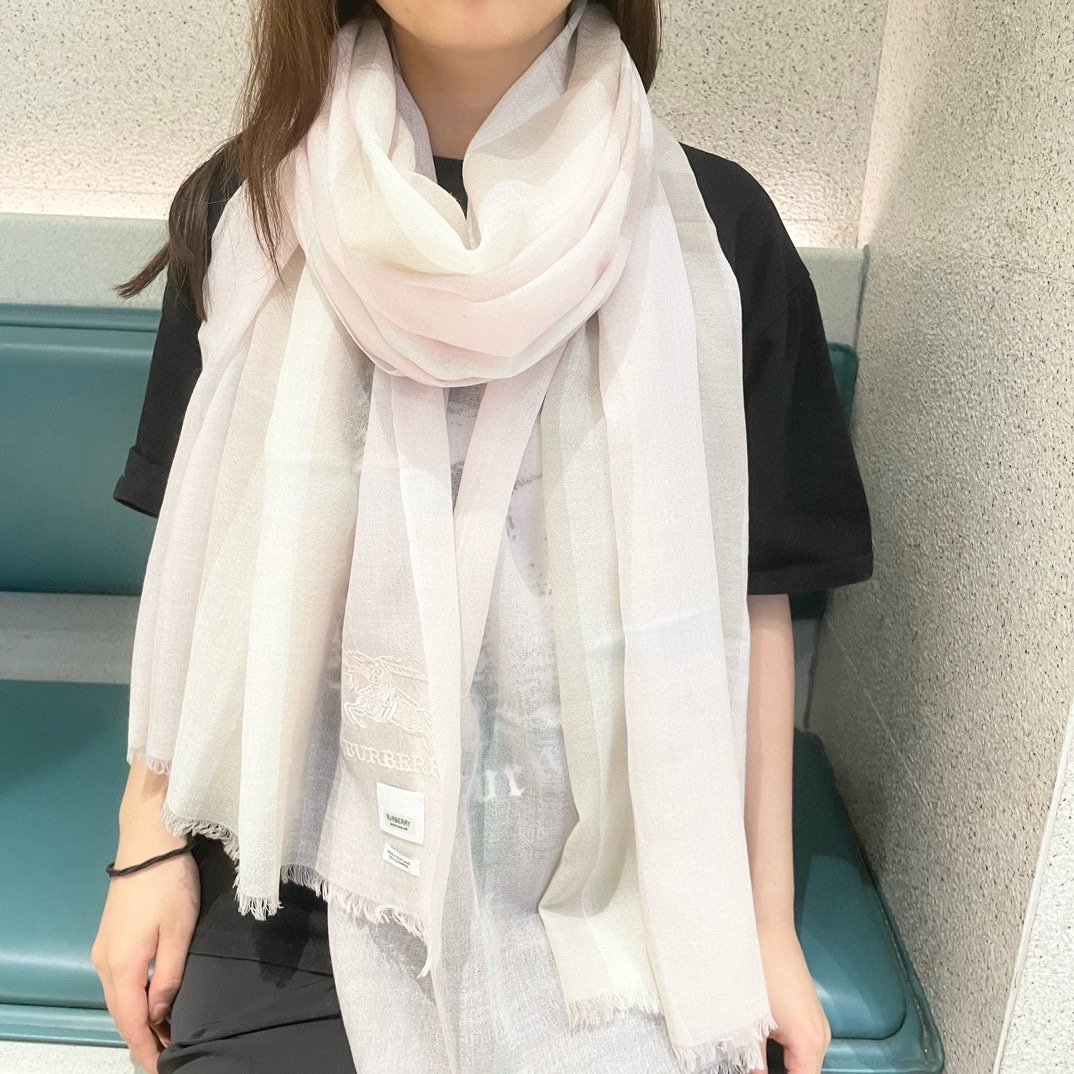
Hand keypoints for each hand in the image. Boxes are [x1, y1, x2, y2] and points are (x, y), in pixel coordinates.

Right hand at [91, 834, 199, 1071]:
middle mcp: (106, 963)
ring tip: (167, 1034)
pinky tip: (154, 1001)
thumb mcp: (180, 931)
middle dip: (144, 1038)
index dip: (147, 1049)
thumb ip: (169, 977)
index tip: (165, 1069)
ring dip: (140, 1018)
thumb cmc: (170, 884)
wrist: (149, 842)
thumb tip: (159, 1014)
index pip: (132, 1022)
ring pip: (120, 997)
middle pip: (122, 1014)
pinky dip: (136, 998)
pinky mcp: (111, 937)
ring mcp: (104, 950)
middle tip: (171, 1055)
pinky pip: (121, 981)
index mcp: (123, 966)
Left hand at [752, 919, 830, 1073]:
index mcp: (811, 1043)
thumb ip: (753, 1058)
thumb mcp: (751, 1021)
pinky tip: (758, 1047)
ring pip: (801, 1061)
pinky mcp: (806, 1011)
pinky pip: (798, 1043)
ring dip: (780, 1065)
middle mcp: (821, 1036)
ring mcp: (815, 1022)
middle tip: (750, 1067)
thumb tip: (752, 1073)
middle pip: (804, 1073)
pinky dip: (782, 1052)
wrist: (766, 926)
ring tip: (752, 1061)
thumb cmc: (760, 968)